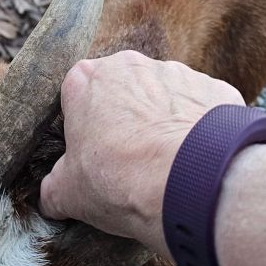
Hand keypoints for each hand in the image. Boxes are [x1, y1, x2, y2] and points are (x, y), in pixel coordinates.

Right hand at [39, 50, 243, 255]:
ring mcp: (176, 73)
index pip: (77, 94)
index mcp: (85, 79)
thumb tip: (50, 199)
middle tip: (131, 161)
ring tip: (169, 165)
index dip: (84, 126)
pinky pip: (203, 107)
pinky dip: (201, 129)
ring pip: (165, 96)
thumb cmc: (120, 180)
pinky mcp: (215, 88)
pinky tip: (199, 161)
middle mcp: (129, 66)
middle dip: (126, 119)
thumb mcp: (69, 193)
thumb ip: (54, 188)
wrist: (191, 184)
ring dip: (164, 121)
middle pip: (122, 90)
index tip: (93, 154)